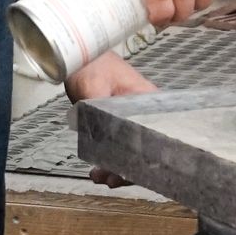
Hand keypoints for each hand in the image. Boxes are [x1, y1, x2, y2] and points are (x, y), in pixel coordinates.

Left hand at [65, 54, 155, 186]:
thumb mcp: (93, 88)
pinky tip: (98, 169)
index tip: (131, 172)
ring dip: (118, 167)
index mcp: (147, 101)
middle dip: (130, 169)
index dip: (146, 159)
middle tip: (112, 180)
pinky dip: (111, 159)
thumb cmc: (92, 63)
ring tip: (100, 177)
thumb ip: (100, 111)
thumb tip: (104, 138)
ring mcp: (132, 118)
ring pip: (132, 150)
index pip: (156, 137)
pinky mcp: (119, 123)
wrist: (79, 55)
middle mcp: (145, 112)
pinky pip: (120, 146)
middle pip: (146, 148)